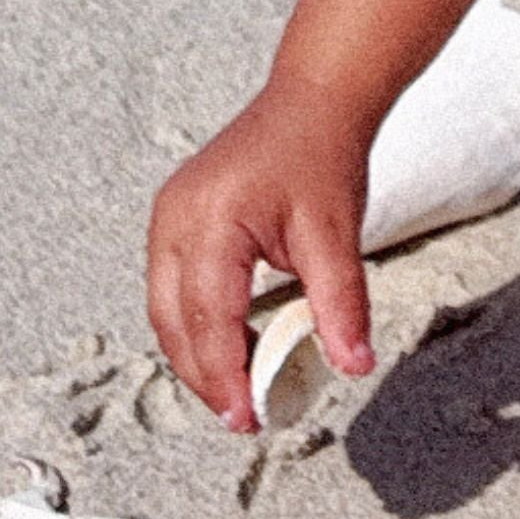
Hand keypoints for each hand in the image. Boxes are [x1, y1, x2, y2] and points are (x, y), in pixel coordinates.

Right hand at [146, 79, 378, 434]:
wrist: (312, 99)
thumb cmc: (321, 154)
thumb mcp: (336, 232)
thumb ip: (341, 304)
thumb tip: (353, 364)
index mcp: (210, 221)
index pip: (208, 318)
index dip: (225, 376)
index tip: (247, 419)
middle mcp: (174, 220)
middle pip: (173, 323)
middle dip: (204, 377)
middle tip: (243, 418)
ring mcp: (168, 218)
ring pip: (166, 310)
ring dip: (198, 355)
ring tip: (240, 391)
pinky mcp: (175, 220)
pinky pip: (173, 288)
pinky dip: (198, 325)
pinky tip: (236, 345)